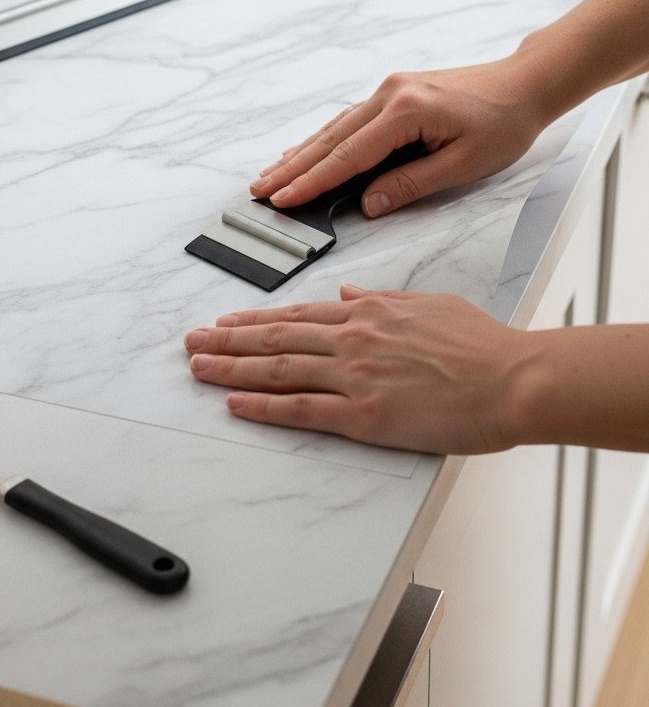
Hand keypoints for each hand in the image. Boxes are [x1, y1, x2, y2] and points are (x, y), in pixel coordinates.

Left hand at [185, 285, 530, 455]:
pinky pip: (302, 409)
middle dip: (228, 340)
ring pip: (278, 370)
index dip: (256, 320)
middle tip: (191, 342)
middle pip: (276, 339)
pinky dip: (264, 406)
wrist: (514, 378)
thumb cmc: (483, 345)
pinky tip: (235, 403)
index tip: (225, 321)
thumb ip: (383, 299)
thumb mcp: (430, 305)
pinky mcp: (366, 415)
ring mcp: (356, 377)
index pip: (298, 315)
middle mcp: (354, 339)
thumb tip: (347, 291)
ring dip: (232, 369)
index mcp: (370, 312)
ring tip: (198, 368)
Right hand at [249, 50, 548, 216]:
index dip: (312, 182)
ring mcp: (388, 90)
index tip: (283, 200)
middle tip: (258, 191)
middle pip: (330, 139)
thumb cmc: (503, 124)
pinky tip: (306, 150)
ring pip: (334, 128)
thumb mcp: (463, 164)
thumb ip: (411, 184)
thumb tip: (367, 205)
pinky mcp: (394, 93)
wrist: (524, 84)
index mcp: (405, 111)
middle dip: (292, 168)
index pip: (348, 156)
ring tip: (270, 175)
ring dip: (301, 153)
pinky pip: (349, 121)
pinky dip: (324, 140)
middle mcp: (388, 94)